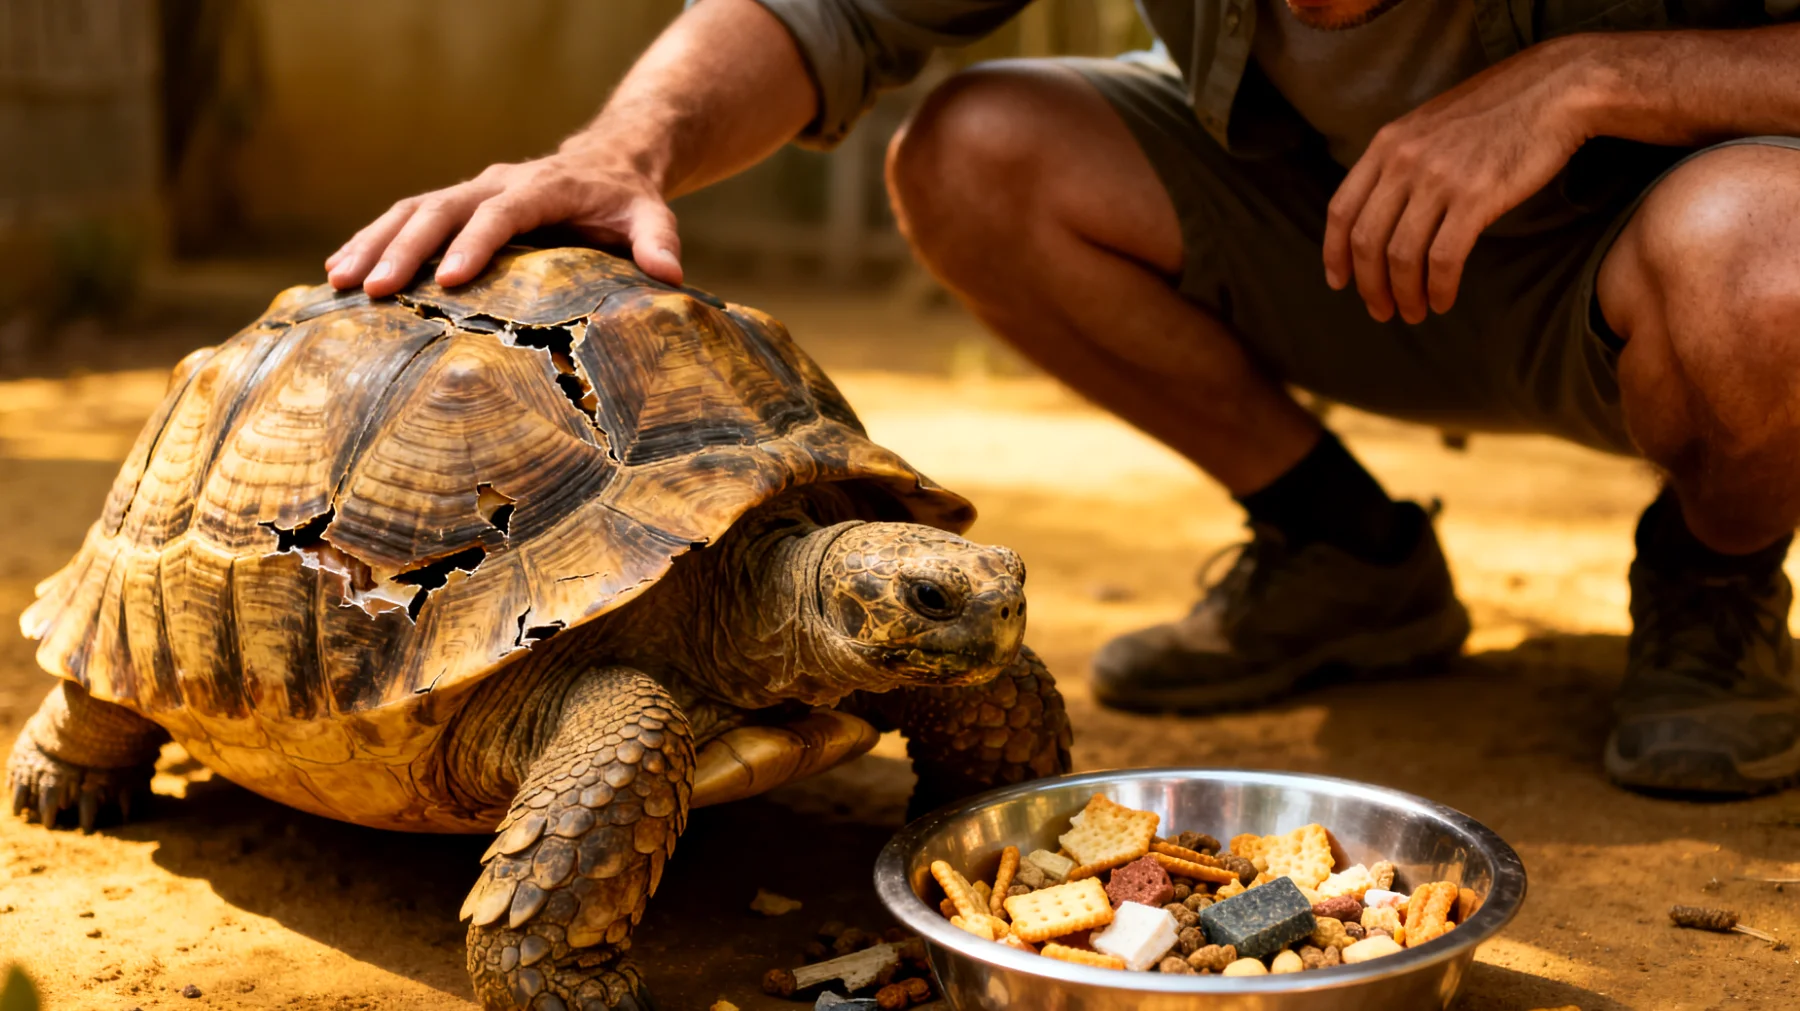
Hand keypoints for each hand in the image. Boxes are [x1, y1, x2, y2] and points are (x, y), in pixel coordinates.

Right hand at [326, 144, 682, 295]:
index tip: (451, 279)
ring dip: (374, 243)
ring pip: (411, 209)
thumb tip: (670, 276)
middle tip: (374, 290)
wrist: (608, 161)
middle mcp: (497, 182)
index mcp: (542, 187)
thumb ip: (658, 242)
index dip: (476, 243)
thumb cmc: (628, 200)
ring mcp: (471, 190)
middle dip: (405, 249)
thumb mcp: (652, 216)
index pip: (502, 213)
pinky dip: (371, 239)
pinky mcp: (456, 203)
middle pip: (441, 209)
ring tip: (339, 282)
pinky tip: (340, 272)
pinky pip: (405, 216)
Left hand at [1323, 39, 1594, 323]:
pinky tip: (1443, 300)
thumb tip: (1387, 212)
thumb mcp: (1431, 125)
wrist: (1557, 89)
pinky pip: (1443, 258)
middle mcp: (1404, 161)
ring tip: (1414, 313)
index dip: (1334, 253)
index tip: (1339, 282)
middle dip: (1369, 285)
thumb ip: (1403, 161)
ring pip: (1401, 256)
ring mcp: (1438, 178)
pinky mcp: (1475, 197)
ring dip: (1404, 294)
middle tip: (1381, 311)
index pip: (1341, 209)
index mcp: (1387, 143)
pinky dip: (1438, 287)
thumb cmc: (1499, 110)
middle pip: (1366, 240)